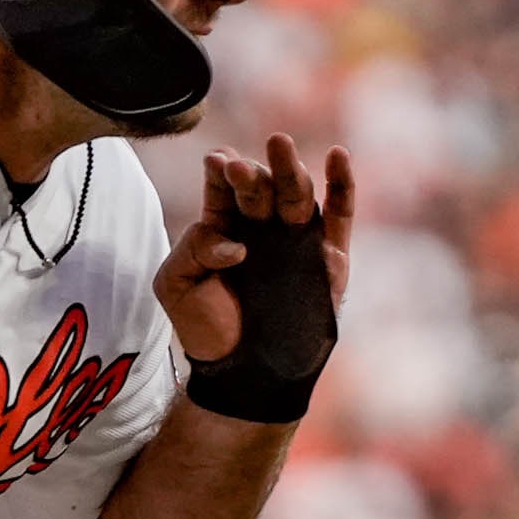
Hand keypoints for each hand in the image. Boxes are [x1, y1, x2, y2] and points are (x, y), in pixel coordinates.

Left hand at [154, 132, 353, 369]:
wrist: (239, 373)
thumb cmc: (203, 326)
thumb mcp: (176, 283)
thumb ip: (194, 248)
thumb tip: (235, 242)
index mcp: (223, 223)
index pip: (224, 186)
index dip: (221, 170)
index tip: (217, 162)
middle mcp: (261, 224)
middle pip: (261, 186)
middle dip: (253, 172)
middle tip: (241, 165)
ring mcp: (297, 237)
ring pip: (297, 194)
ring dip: (290, 169)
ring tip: (280, 145)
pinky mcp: (328, 256)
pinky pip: (340, 215)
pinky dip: (343, 184)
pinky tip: (339, 155)